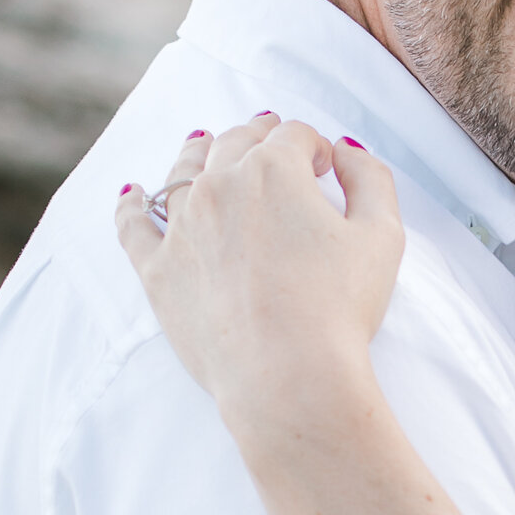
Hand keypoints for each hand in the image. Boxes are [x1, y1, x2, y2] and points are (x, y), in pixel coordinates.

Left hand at [114, 119, 405, 425]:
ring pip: (183, 171)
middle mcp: (220, 185)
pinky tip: (133, 192)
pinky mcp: (157, 269)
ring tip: (203, 145)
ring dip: (198, 153)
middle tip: (271, 144)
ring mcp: (181, 227)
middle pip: (235, 142)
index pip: (293, 135)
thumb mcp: (382, 236)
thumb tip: (347, 152)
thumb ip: (372, 179)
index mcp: (274, 170)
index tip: (324, 167)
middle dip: (258, 137)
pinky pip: (133, 224)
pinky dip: (132, 203)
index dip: (314, 146)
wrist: (286, 378)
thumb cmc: (339, 310)